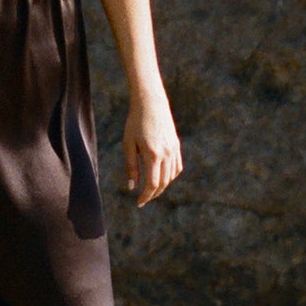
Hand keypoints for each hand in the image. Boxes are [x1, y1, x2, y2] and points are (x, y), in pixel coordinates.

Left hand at [123, 92, 181, 206]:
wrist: (150, 102)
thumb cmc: (135, 122)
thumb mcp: (129, 144)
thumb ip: (131, 167)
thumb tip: (132, 187)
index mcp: (153, 154)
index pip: (152, 184)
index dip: (146, 196)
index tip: (139, 203)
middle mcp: (166, 154)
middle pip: (163, 183)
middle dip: (153, 194)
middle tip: (142, 199)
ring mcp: (174, 150)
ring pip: (171, 177)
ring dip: (161, 186)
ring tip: (150, 189)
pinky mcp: (176, 145)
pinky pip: (176, 167)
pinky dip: (170, 176)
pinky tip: (162, 177)